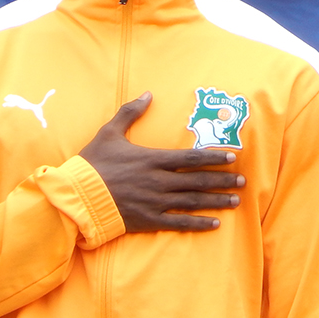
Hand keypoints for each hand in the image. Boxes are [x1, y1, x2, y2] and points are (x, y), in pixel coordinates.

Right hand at [78, 92, 244, 231]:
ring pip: (193, 201)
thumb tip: (147, 93)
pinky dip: (198, 224)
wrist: (75, 197)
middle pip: (198, 180)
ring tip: (235, 200)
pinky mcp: (148, 220)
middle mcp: (159, 181)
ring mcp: (155, 202)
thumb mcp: (109, 133)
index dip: (214, 158)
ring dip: (216, 201)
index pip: (191, 157)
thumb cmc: (92, 164)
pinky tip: (215, 224)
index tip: (233, 158)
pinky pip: (179, 223)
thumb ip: (130, 112)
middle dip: (223, 180)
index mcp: (153, 159)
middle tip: (243, 181)